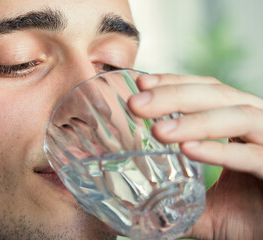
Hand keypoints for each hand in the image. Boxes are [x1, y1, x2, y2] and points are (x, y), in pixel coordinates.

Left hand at [128, 74, 262, 239]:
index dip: (175, 83)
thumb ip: (178, 201)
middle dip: (174, 95)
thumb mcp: (208, 204)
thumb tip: (138, 208)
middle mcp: (260, 125)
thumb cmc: (250, 216)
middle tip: (137, 103)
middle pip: (218, 95)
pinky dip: (219, 151)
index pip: (208, 90)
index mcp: (241, 124)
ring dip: (195, 121)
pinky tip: (188, 150)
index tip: (142, 83)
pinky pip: (252, 156)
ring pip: (238, 117)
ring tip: (158, 131)